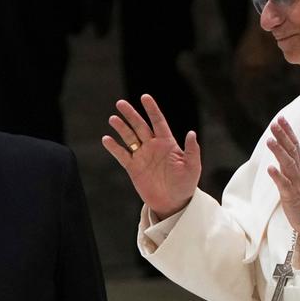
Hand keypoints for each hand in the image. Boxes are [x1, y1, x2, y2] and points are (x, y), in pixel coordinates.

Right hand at [102, 94, 200, 218]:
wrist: (173, 203)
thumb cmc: (186, 184)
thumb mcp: (193, 167)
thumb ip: (192, 150)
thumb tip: (192, 133)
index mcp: (167, 143)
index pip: (158, 121)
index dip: (152, 109)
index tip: (144, 97)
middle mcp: (153, 146)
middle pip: (140, 126)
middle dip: (131, 114)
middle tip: (120, 103)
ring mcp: (142, 156)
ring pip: (129, 137)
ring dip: (121, 128)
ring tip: (113, 119)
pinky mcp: (133, 167)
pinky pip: (122, 155)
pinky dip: (114, 147)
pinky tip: (106, 139)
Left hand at [264, 116, 299, 236]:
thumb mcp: (299, 177)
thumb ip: (292, 164)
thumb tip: (282, 151)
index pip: (294, 146)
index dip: (288, 132)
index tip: (281, 118)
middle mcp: (299, 172)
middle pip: (291, 151)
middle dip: (283, 136)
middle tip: (274, 123)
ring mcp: (296, 183)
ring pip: (288, 165)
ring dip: (279, 152)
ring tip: (270, 141)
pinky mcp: (292, 196)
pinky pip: (285, 185)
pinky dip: (278, 176)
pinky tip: (270, 168)